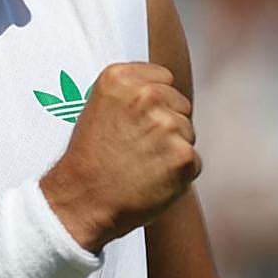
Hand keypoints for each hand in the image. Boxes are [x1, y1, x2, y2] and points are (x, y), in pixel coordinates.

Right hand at [40, 63, 199, 253]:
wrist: (82, 200)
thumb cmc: (90, 158)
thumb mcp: (98, 106)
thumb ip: (131, 91)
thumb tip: (164, 89)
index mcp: (120, 77)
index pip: (164, 78)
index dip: (154, 102)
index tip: (136, 121)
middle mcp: (145, 94)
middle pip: (180, 104)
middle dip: (166, 124)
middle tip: (137, 147)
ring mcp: (167, 124)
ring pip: (188, 132)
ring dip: (172, 149)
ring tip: (141, 163)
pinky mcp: (183, 155)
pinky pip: (194, 160)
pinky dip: (179, 174)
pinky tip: (152, 178)